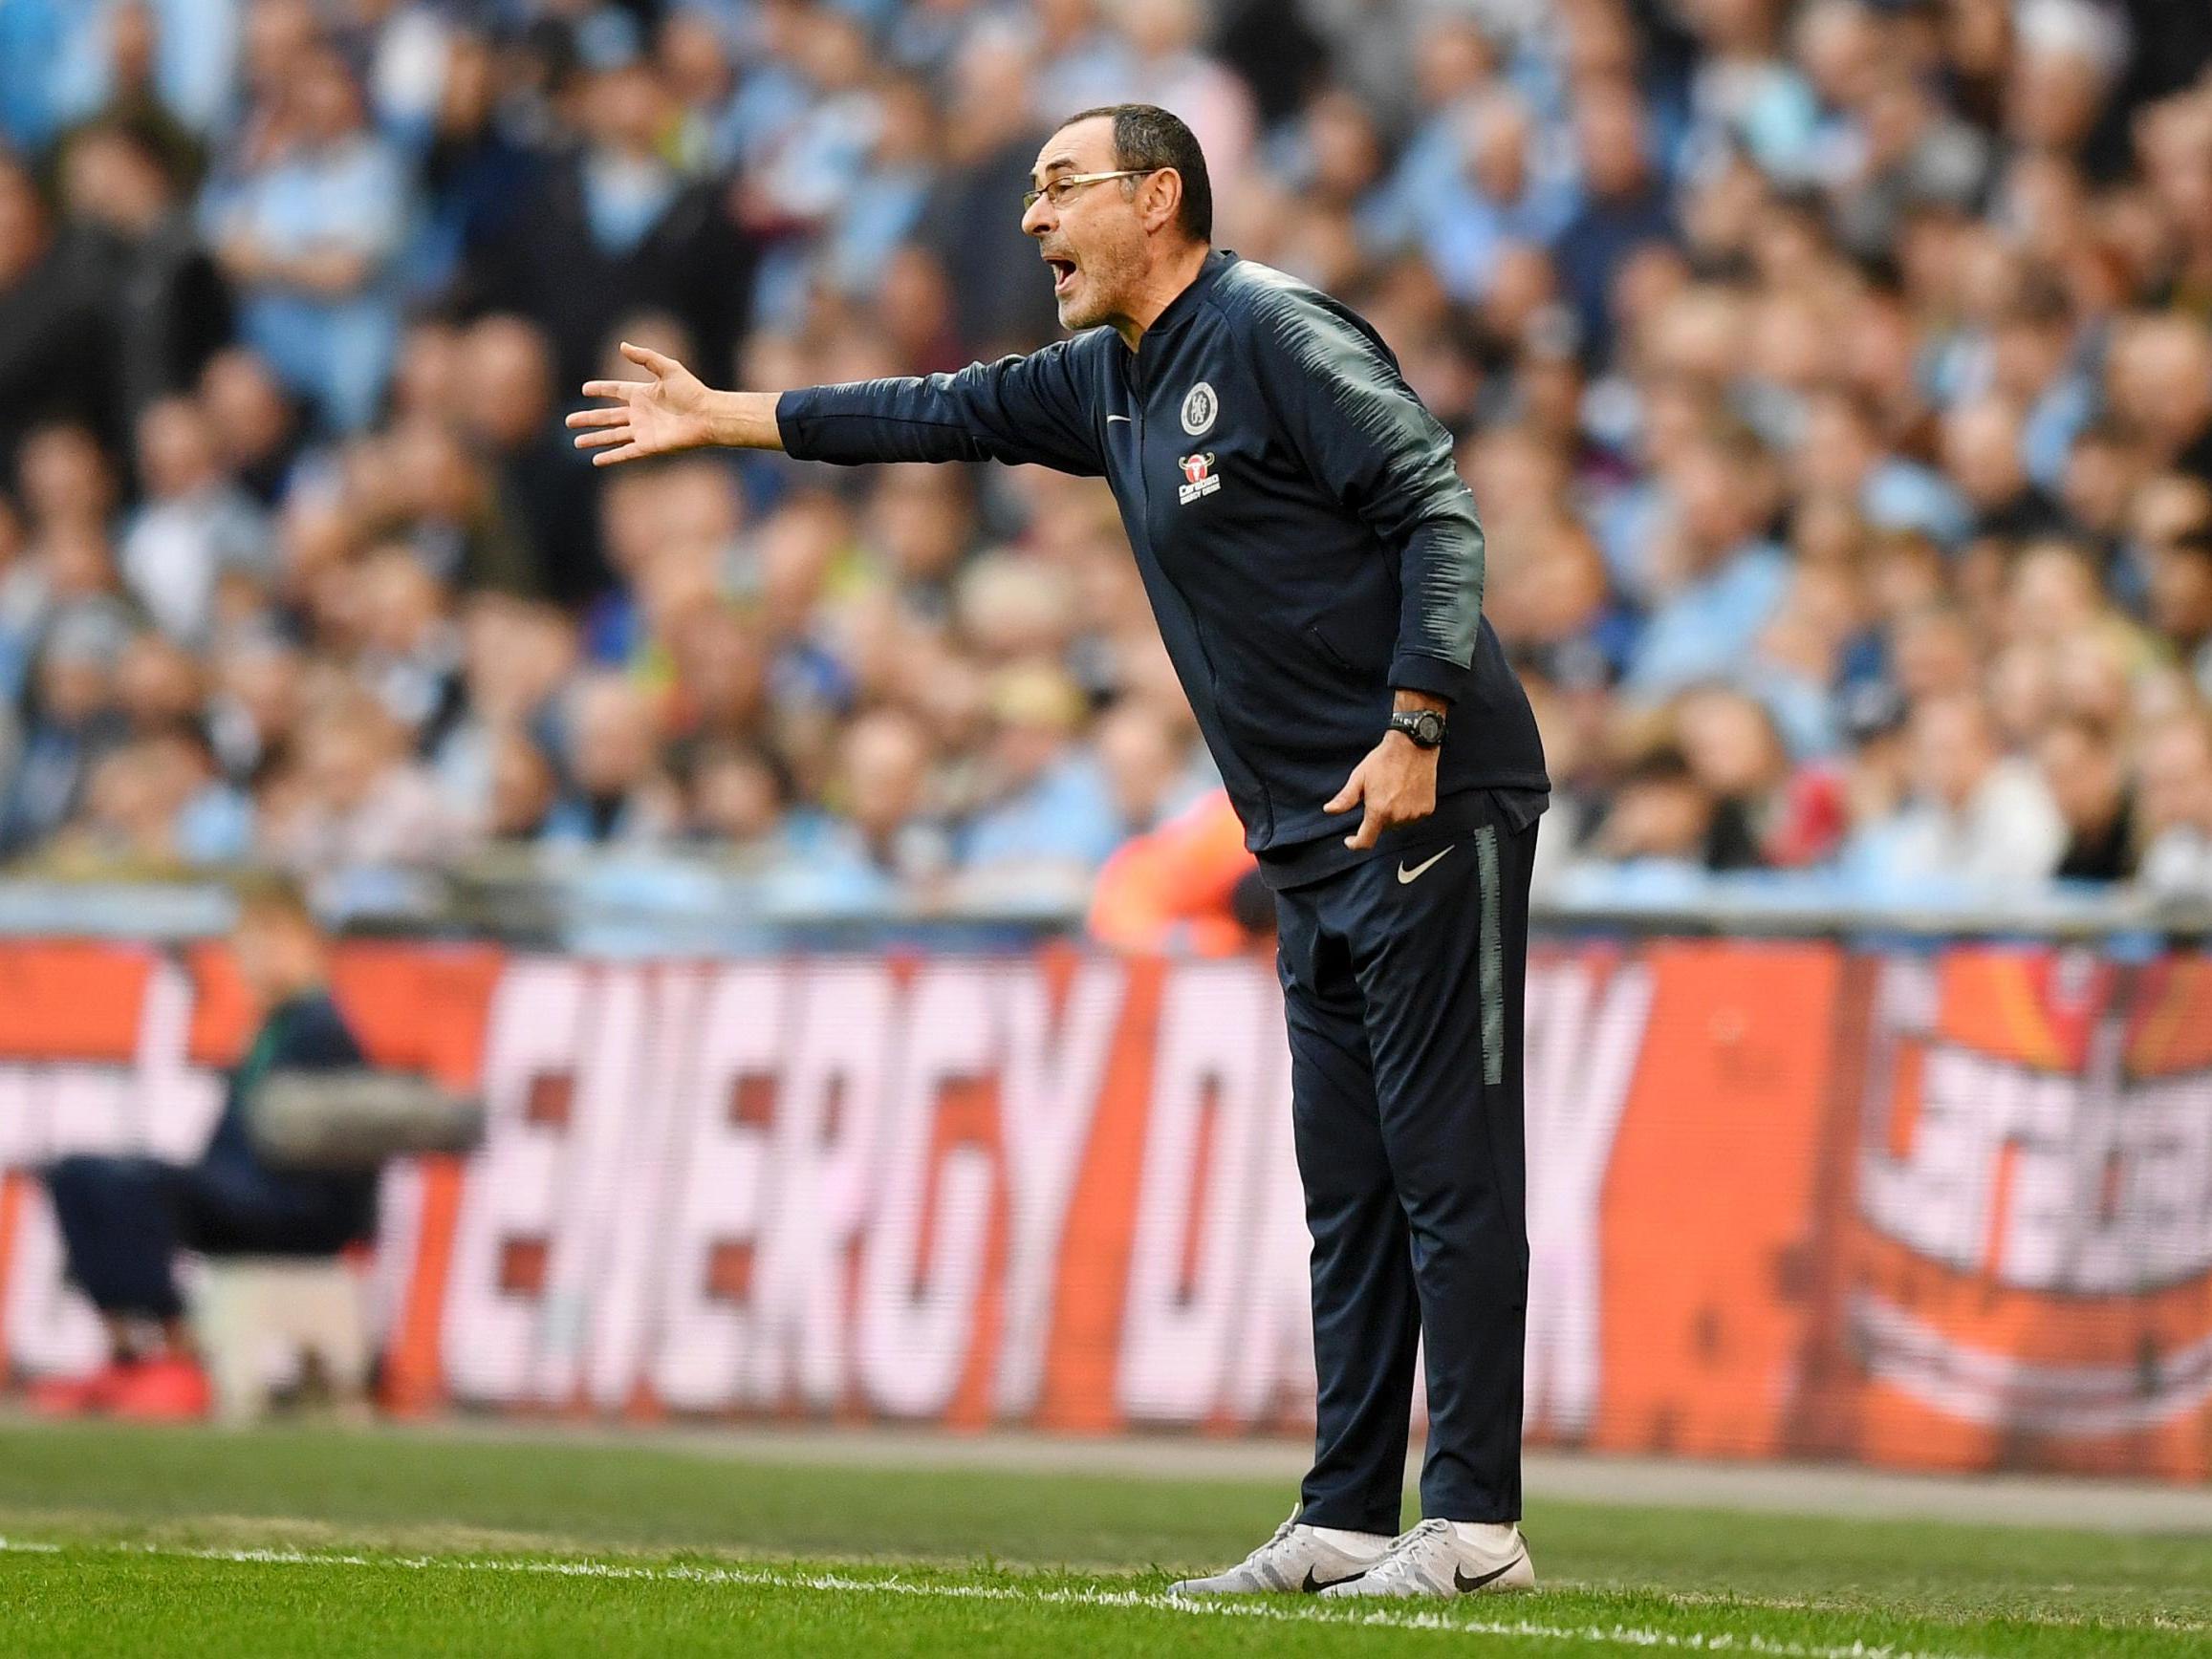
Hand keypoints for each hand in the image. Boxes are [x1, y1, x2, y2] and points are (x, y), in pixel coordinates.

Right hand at [567, 342, 720, 466]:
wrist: (708, 415)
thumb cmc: (692, 391)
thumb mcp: (668, 368)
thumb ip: (645, 357)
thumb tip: (622, 346)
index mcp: (642, 394)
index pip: (615, 391)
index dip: (600, 389)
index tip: (585, 389)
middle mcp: (640, 413)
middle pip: (607, 417)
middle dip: (588, 419)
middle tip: (568, 422)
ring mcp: (643, 431)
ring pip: (612, 436)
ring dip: (594, 439)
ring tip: (575, 442)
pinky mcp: (649, 446)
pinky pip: (625, 452)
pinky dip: (611, 457)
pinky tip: (596, 460)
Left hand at [1325, 732, 1438, 849]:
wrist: (1413, 746)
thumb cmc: (1384, 760)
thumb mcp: (1359, 777)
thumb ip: (1345, 799)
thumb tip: (1329, 810)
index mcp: (1379, 811)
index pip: (1366, 840)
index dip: (1356, 843)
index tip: (1351, 840)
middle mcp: (1398, 816)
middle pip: (1382, 828)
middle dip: (1377, 816)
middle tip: (1379, 793)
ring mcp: (1414, 814)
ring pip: (1398, 823)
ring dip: (1393, 814)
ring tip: (1394, 790)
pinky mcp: (1427, 809)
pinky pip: (1412, 816)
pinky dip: (1407, 809)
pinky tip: (1406, 791)